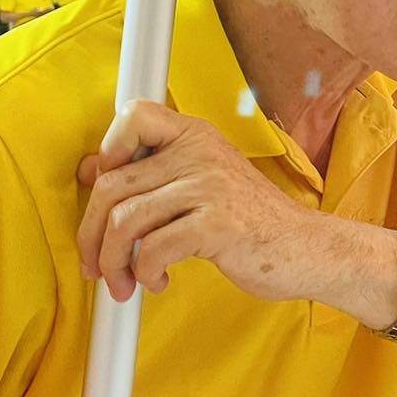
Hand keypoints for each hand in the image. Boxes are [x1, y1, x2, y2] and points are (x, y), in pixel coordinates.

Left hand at [77, 101, 314, 302]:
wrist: (304, 247)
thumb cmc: (251, 220)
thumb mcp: (205, 181)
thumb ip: (156, 173)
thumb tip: (92, 169)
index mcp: (196, 135)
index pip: (134, 115)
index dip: (107, 152)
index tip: (106, 191)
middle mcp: (200, 152)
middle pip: (112, 184)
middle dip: (92, 234)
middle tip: (97, 264)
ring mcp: (209, 187)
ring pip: (124, 221)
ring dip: (114, 263)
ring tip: (126, 281)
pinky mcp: (216, 225)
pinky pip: (151, 249)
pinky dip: (145, 273)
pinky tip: (158, 280)